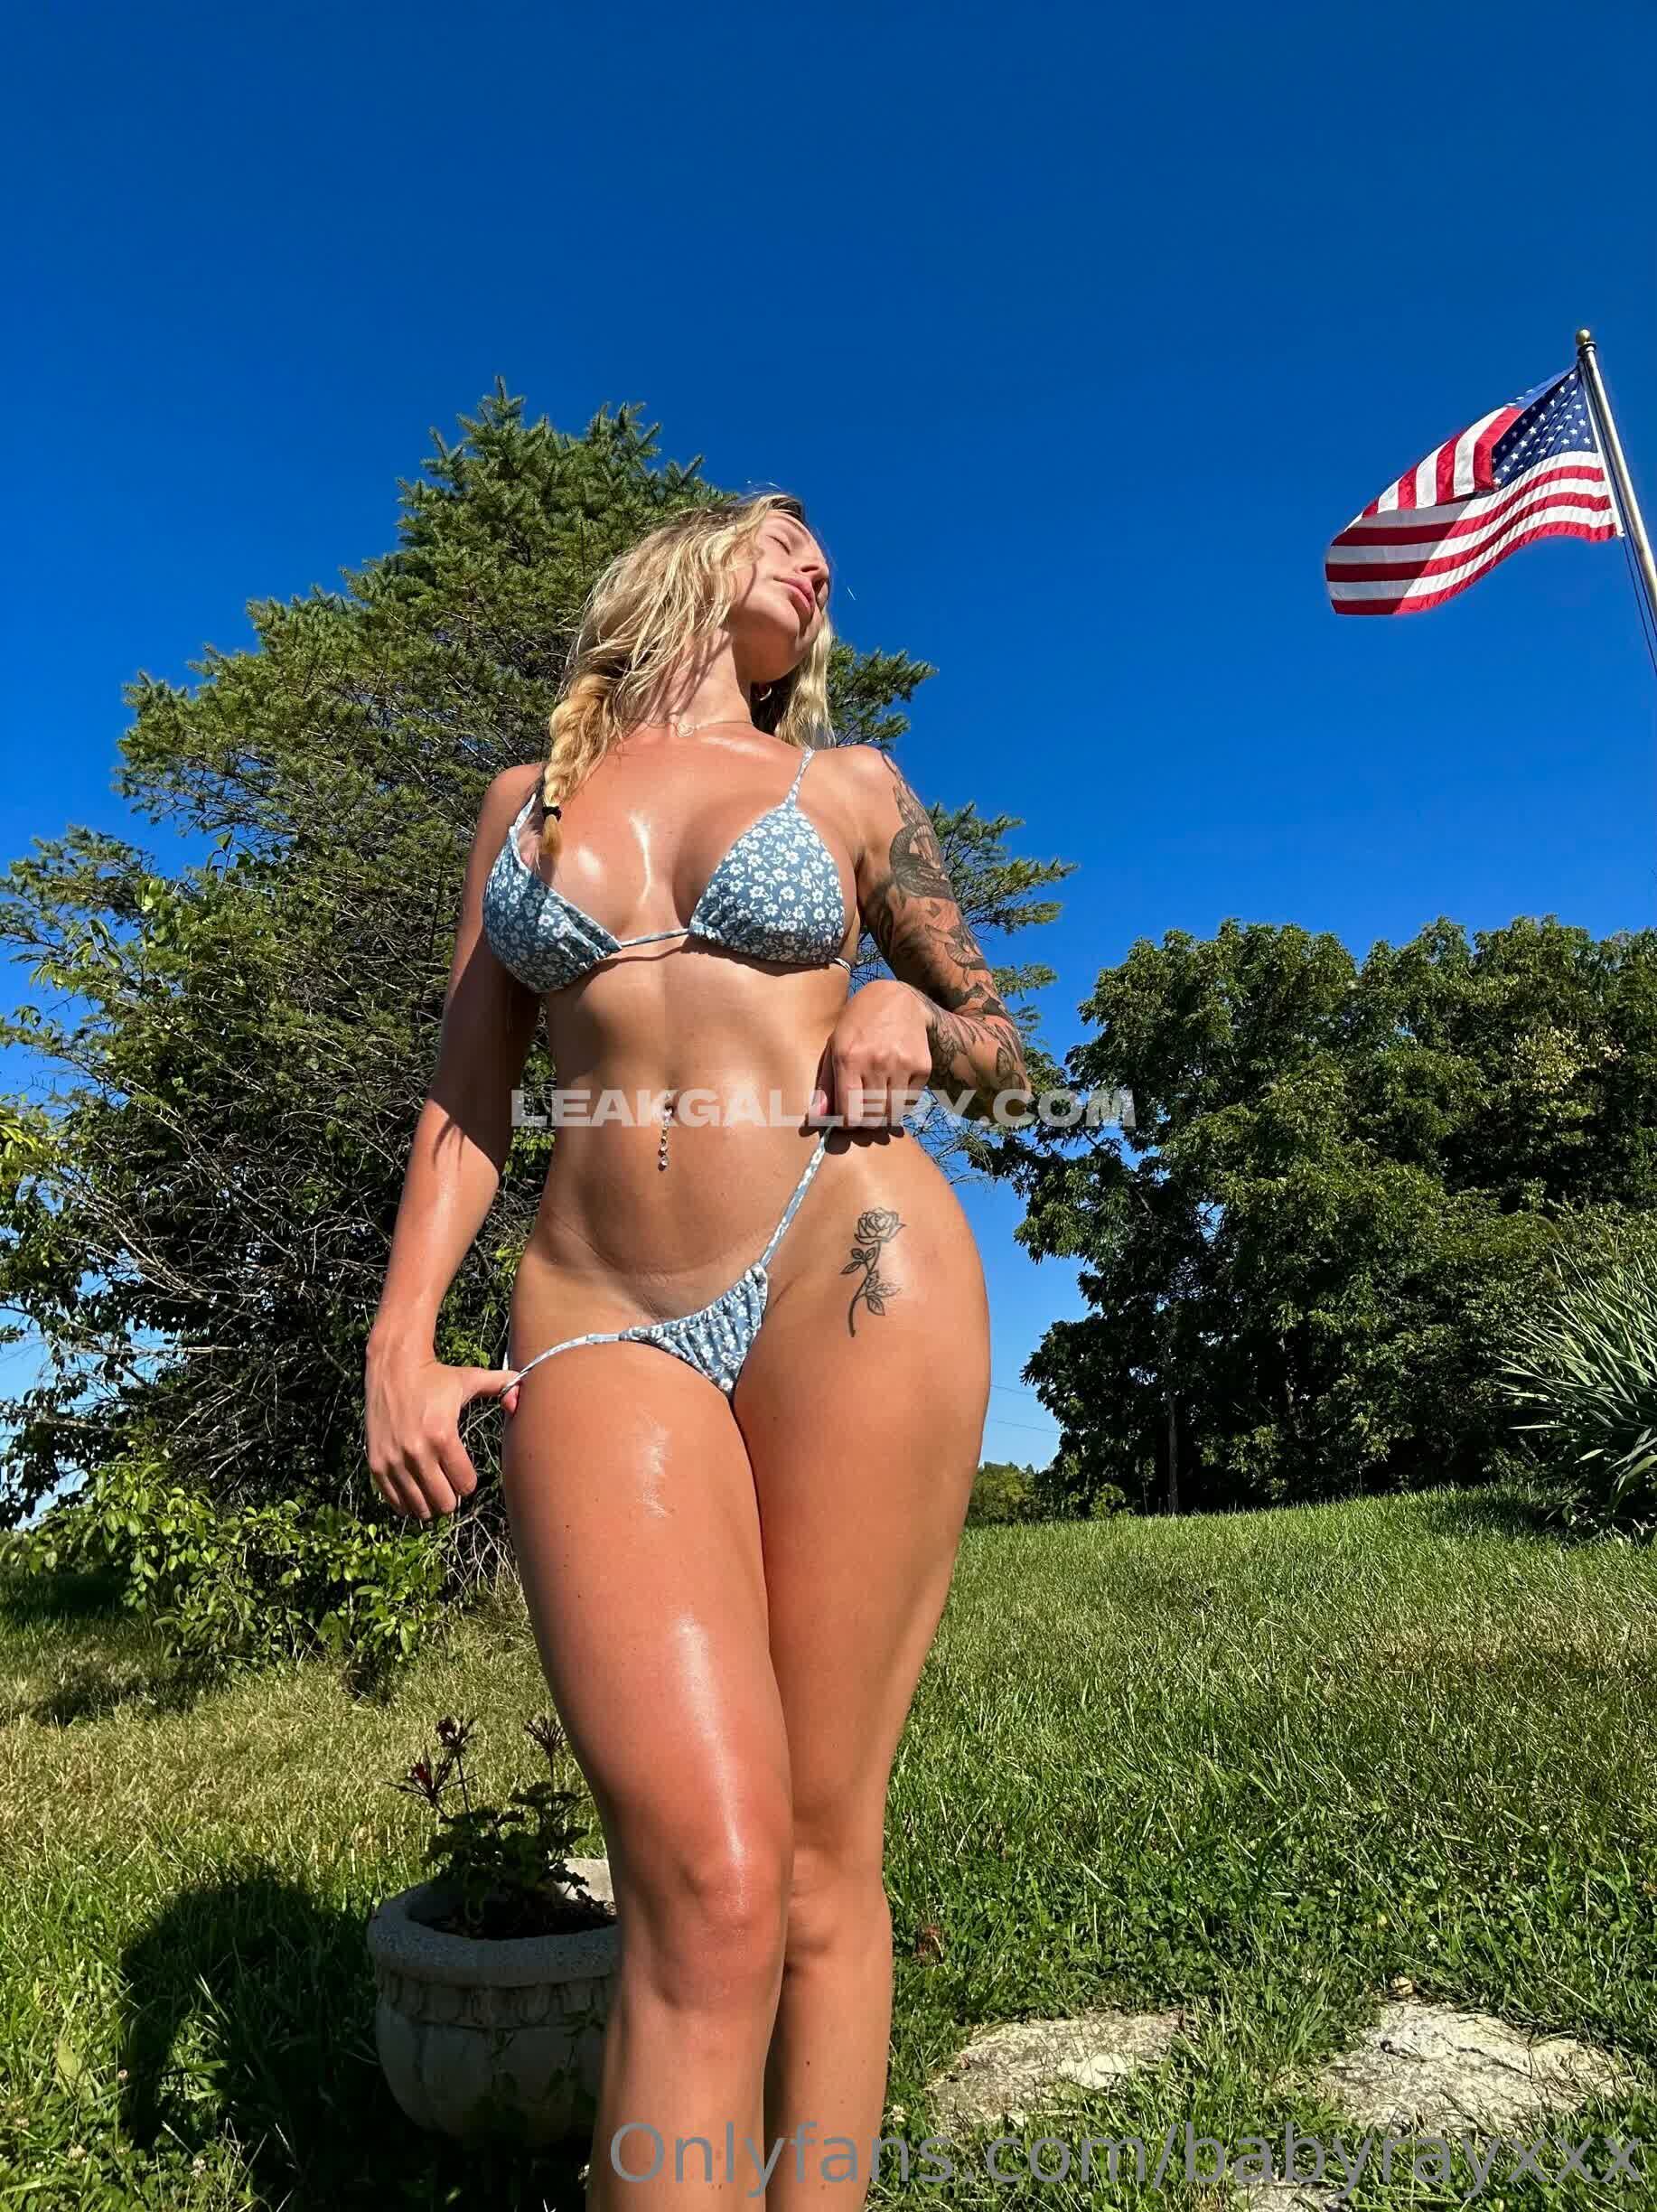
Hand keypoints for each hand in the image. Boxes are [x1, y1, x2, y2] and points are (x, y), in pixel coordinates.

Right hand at [364, 1335, 520, 1520]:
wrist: (393, 1367)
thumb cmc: (436, 1376)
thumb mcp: (471, 1379)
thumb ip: (502, 1386)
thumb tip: (520, 1399)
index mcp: (442, 1435)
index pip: (464, 1484)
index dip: (468, 1482)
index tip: (465, 1473)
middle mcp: (416, 1451)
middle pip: (443, 1502)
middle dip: (451, 1497)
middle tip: (450, 1484)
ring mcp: (394, 1460)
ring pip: (419, 1507)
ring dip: (430, 1502)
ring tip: (433, 1488)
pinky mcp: (376, 1464)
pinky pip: (395, 1502)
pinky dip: (407, 1502)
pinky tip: (414, 1489)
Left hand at [810, 978, 932, 1128]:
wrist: (896, 999)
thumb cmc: (858, 1025)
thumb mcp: (834, 1047)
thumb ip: (825, 1085)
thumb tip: (817, 1119)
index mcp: (849, 1059)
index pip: (850, 1114)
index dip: (848, 1124)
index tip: (847, 1118)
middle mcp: (877, 1062)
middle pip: (873, 1119)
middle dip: (866, 1122)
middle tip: (864, 1111)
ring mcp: (903, 1064)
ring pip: (893, 1114)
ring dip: (884, 1114)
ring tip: (878, 1099)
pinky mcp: (922, 1066)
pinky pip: (910, 1102)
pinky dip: (901, 1102)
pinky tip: (894, 1086)